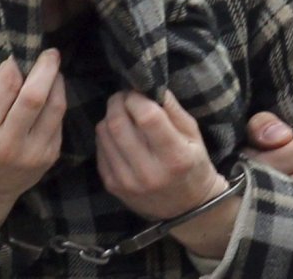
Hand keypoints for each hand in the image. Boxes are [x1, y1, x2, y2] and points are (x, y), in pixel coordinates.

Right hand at [0, 50, 65, 234]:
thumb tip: (17, 64)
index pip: (6, 86)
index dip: (16, 66)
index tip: (18, 57)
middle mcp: (8, 143)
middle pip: (34, 96)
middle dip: (46, 68)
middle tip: (50, 53)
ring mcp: (33, 153)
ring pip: (55, 107)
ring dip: (58, 83)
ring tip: (54, 71)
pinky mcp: (49, 157)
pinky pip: (59, 122)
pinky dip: (57, 103)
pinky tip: (53, 95)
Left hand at [96, 90, 238, 257]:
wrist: (187, 209)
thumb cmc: (192, 165)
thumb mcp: (194, 135)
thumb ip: (172, 108)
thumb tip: (149, 84)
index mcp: (175, 157)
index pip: (146, 116)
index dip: (137, 97)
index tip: (138, 93)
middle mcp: (149, 172)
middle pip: (117, 123)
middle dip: (118, 102)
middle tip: (124, 97)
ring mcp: (127, 182)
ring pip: (103, 133)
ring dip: (110, 117)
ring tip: (123, 115)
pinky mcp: (112, 186)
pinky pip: (99, 149)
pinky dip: (106, 136)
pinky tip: (120, 137)